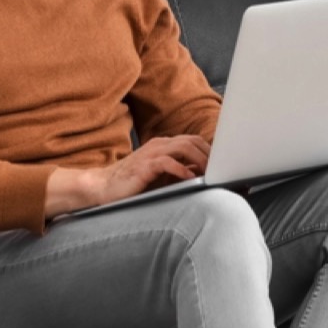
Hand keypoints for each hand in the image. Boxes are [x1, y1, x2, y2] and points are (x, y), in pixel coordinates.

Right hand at [46, 135, 210, 216]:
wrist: (103, 187)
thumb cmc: (132, 184)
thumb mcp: (161, 178)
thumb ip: (180, 173)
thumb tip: (203, 177)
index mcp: (164, 146)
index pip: (194, 141)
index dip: (210, 151)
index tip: (224, 163)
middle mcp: (159, 145)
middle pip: (192, 141)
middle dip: (210, 154)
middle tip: (222, 169)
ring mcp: (151, 154)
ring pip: (183, 147)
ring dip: (200, 159)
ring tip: (210, 172)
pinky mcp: (144, 166)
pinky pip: (166, 162)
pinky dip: (181, 169)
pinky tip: (189, 178)